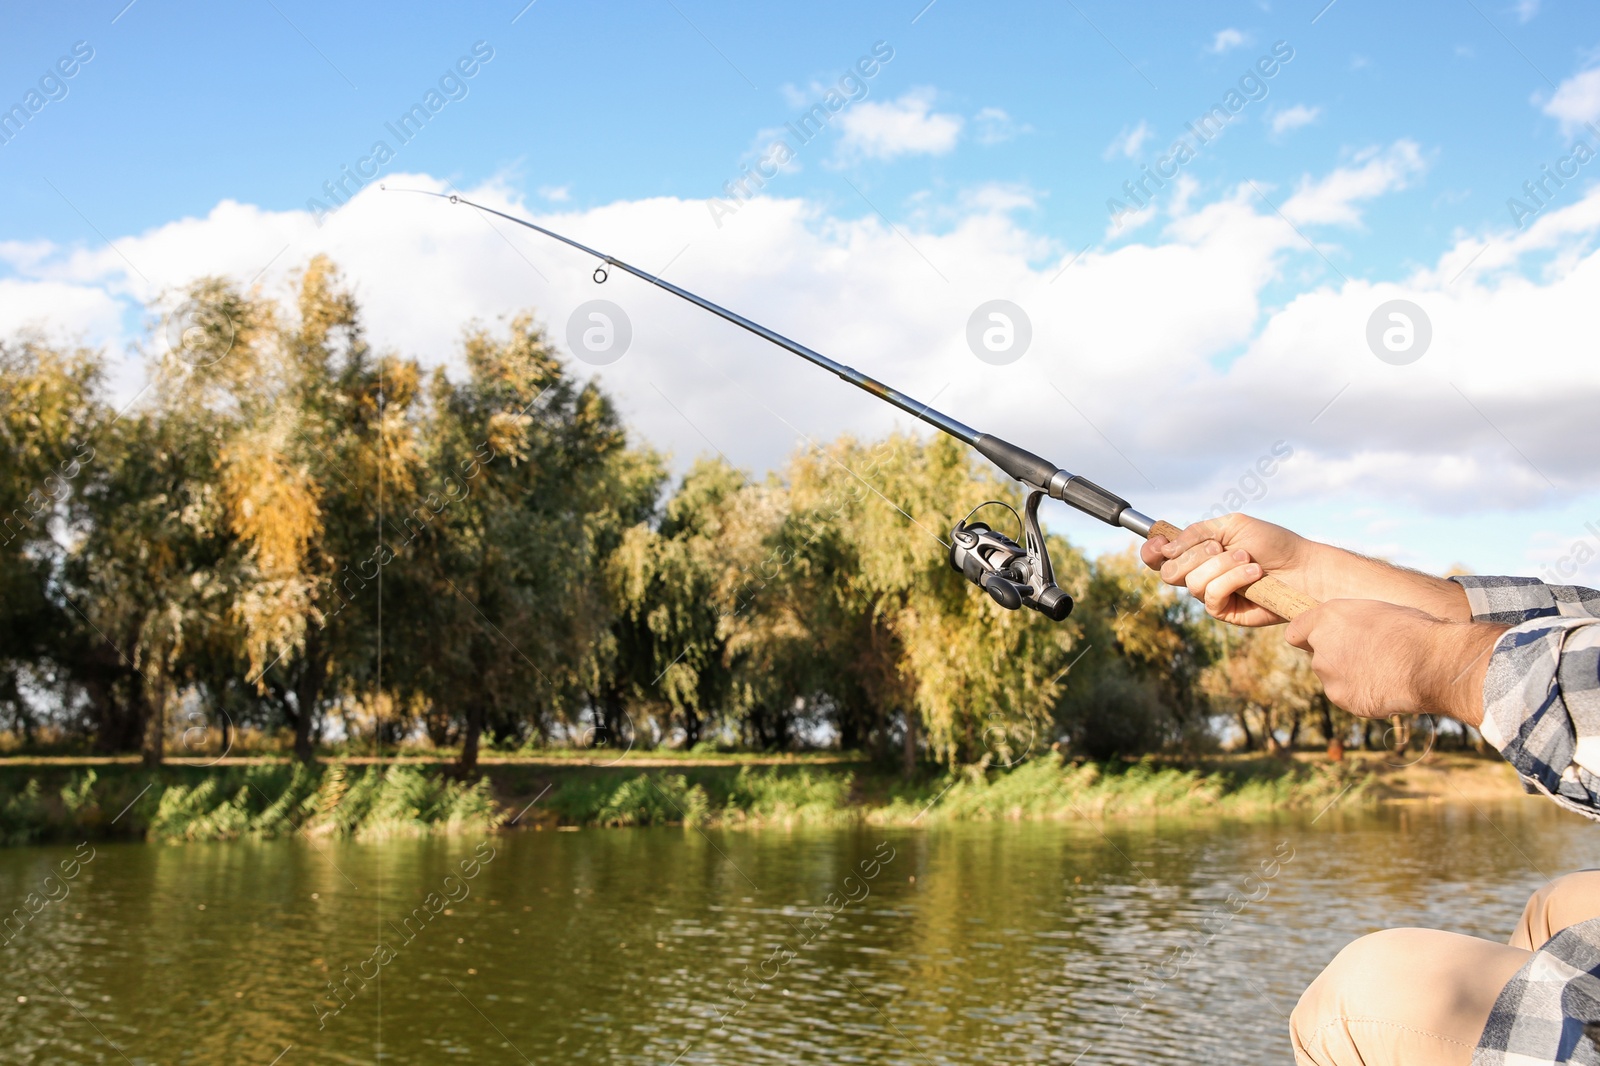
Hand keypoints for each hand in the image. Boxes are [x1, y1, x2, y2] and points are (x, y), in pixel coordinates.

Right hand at [1139, 514, 1309, 626]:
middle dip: (1193, 556)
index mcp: (1196, 551)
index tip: (1160, 544)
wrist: (1302, 567)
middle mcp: (1199, 574)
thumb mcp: (1231, 526)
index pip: (1160, 556)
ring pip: (1191, 582)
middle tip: (1219, 547)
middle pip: (1169, 571)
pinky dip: (1231, 580)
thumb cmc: (1271, 543)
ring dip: (1221, 566)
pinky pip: (1211, 596)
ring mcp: (1210, 594)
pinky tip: (1253, 574)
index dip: (1152, 551)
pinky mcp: (1224, 612)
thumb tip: (1165, 549)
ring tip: (1246, 559)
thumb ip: (1196, 533)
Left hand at [1283, 599, 1504, 723]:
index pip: (1297, 631)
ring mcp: (1329, 674)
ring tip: (1383, 671)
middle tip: (1369, 656)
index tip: (1322, 640)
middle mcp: (1321, 644)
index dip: (1309, 636)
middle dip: (1336, 657)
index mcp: (1328, 616)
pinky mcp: (1341, 697)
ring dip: (1349, 676)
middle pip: (1317, 655)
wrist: (1432, 663)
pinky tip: (1384, 687)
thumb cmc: (1414, 631)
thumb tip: (1346, 630)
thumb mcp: (1377, 611)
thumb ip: (1351, 622)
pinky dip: (1360, 694)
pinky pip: (1346, 696)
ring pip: (1332, 677)